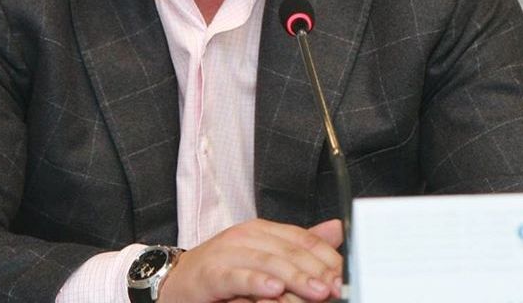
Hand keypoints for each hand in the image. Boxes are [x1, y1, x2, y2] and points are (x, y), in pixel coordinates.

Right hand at [156, 218, 342, 302]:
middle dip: (315, 270)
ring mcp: (227, 253)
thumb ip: (299, 247)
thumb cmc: (223, 271)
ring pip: (267, 263)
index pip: (301, 238)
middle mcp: (246, 236)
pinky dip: (255, 283)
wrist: (177, 281)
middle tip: (335, 288)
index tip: (345, 276)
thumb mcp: (264, 258)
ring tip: (316, 292)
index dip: (326, 256)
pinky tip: (273, 290)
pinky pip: (236, 277)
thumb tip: (337, 230)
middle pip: (288, 250)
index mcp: (262, 231)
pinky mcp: (211, 274)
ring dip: (294, 278)